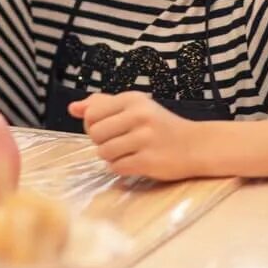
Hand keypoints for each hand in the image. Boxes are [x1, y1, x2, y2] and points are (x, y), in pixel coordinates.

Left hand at [69, 91, 201, 180]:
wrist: (195, 145)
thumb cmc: (159, 125)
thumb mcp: (134, 106)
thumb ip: (102, 104)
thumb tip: (73, 108)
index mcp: (132, 99)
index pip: (91, 114)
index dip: (92, 125)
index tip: (106, 128)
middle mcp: (139, 116)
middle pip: (95, 134)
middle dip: (101, 141)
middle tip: (118, 141)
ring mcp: (145, 139)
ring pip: (104, 152)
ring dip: (111, 156)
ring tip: (127, 151)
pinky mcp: (149, 161)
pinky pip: (117, 167)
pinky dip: (121, 167)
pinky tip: (134, 161)